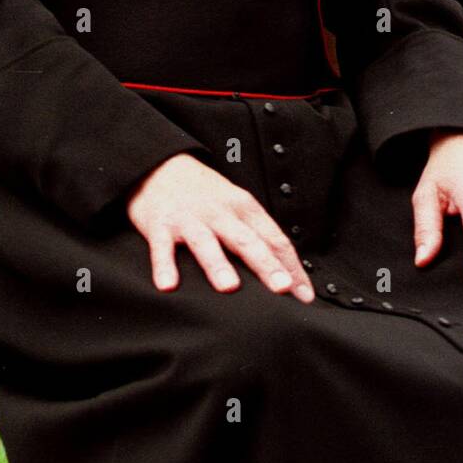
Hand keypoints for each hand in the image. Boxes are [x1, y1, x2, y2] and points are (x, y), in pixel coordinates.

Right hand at [126, 153, 315, 303]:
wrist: (159, 167)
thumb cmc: (202, 194)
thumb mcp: (234, 206)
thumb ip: (256, 235)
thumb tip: (285, 273)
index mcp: (243, 207)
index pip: (274, 238)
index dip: (291, 267)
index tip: (304, 295)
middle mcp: (219, 212)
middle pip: (246, 240)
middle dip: (266, 265)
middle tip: (282, 288)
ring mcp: (189, 218)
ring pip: (206, 242)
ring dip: (218, 264)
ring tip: (229, 287)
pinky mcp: (159, 224)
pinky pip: (162, 247)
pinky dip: (164, 266)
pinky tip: (168, 285)